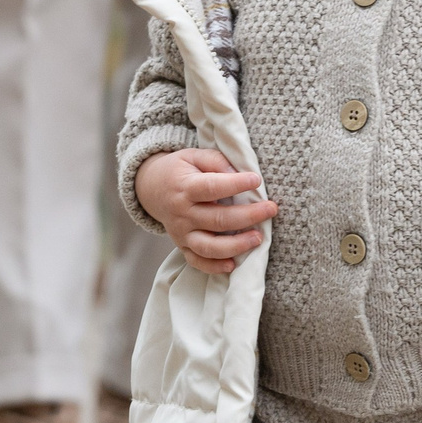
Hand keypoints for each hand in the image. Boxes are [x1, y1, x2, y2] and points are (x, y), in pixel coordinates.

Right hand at [137, 147, 277, 274]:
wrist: (150, 189)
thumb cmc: (179, 170)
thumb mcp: (193, 155)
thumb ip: (215, 161)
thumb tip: (238, 173)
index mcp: (185, 187)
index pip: (211, 188)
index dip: (235, 184)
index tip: (256, 180)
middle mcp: (182, 213)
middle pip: (217, 219)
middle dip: (248, 216)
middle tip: (271, 209)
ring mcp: (181, 233)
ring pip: (209, 246)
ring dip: (236, 245)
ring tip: (258, 238)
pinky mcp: (182, 246)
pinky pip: (197, 261)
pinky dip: (214, 267)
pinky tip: (233, 264)